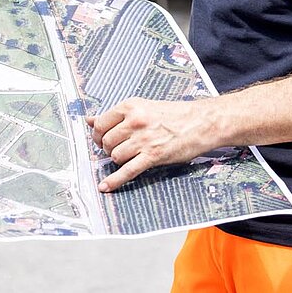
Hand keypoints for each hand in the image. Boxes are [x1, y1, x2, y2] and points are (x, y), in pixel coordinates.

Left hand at [89, 97, 223, 191]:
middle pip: (107, 142)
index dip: (98, 135)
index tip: (101, 139)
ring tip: (130, 156)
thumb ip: (117, 115)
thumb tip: (90, 120)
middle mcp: (135, 121)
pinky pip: (127, 171)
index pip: (101, 123)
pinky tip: (106, 186)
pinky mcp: (153, 156)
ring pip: (116, 156)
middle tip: (117, 149)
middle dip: (109, 149)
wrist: (201, 122)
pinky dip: (114, 180)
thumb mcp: (144, 107)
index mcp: (131, 106)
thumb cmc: (175, 114)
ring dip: (119, 160)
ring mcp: (144, 139)